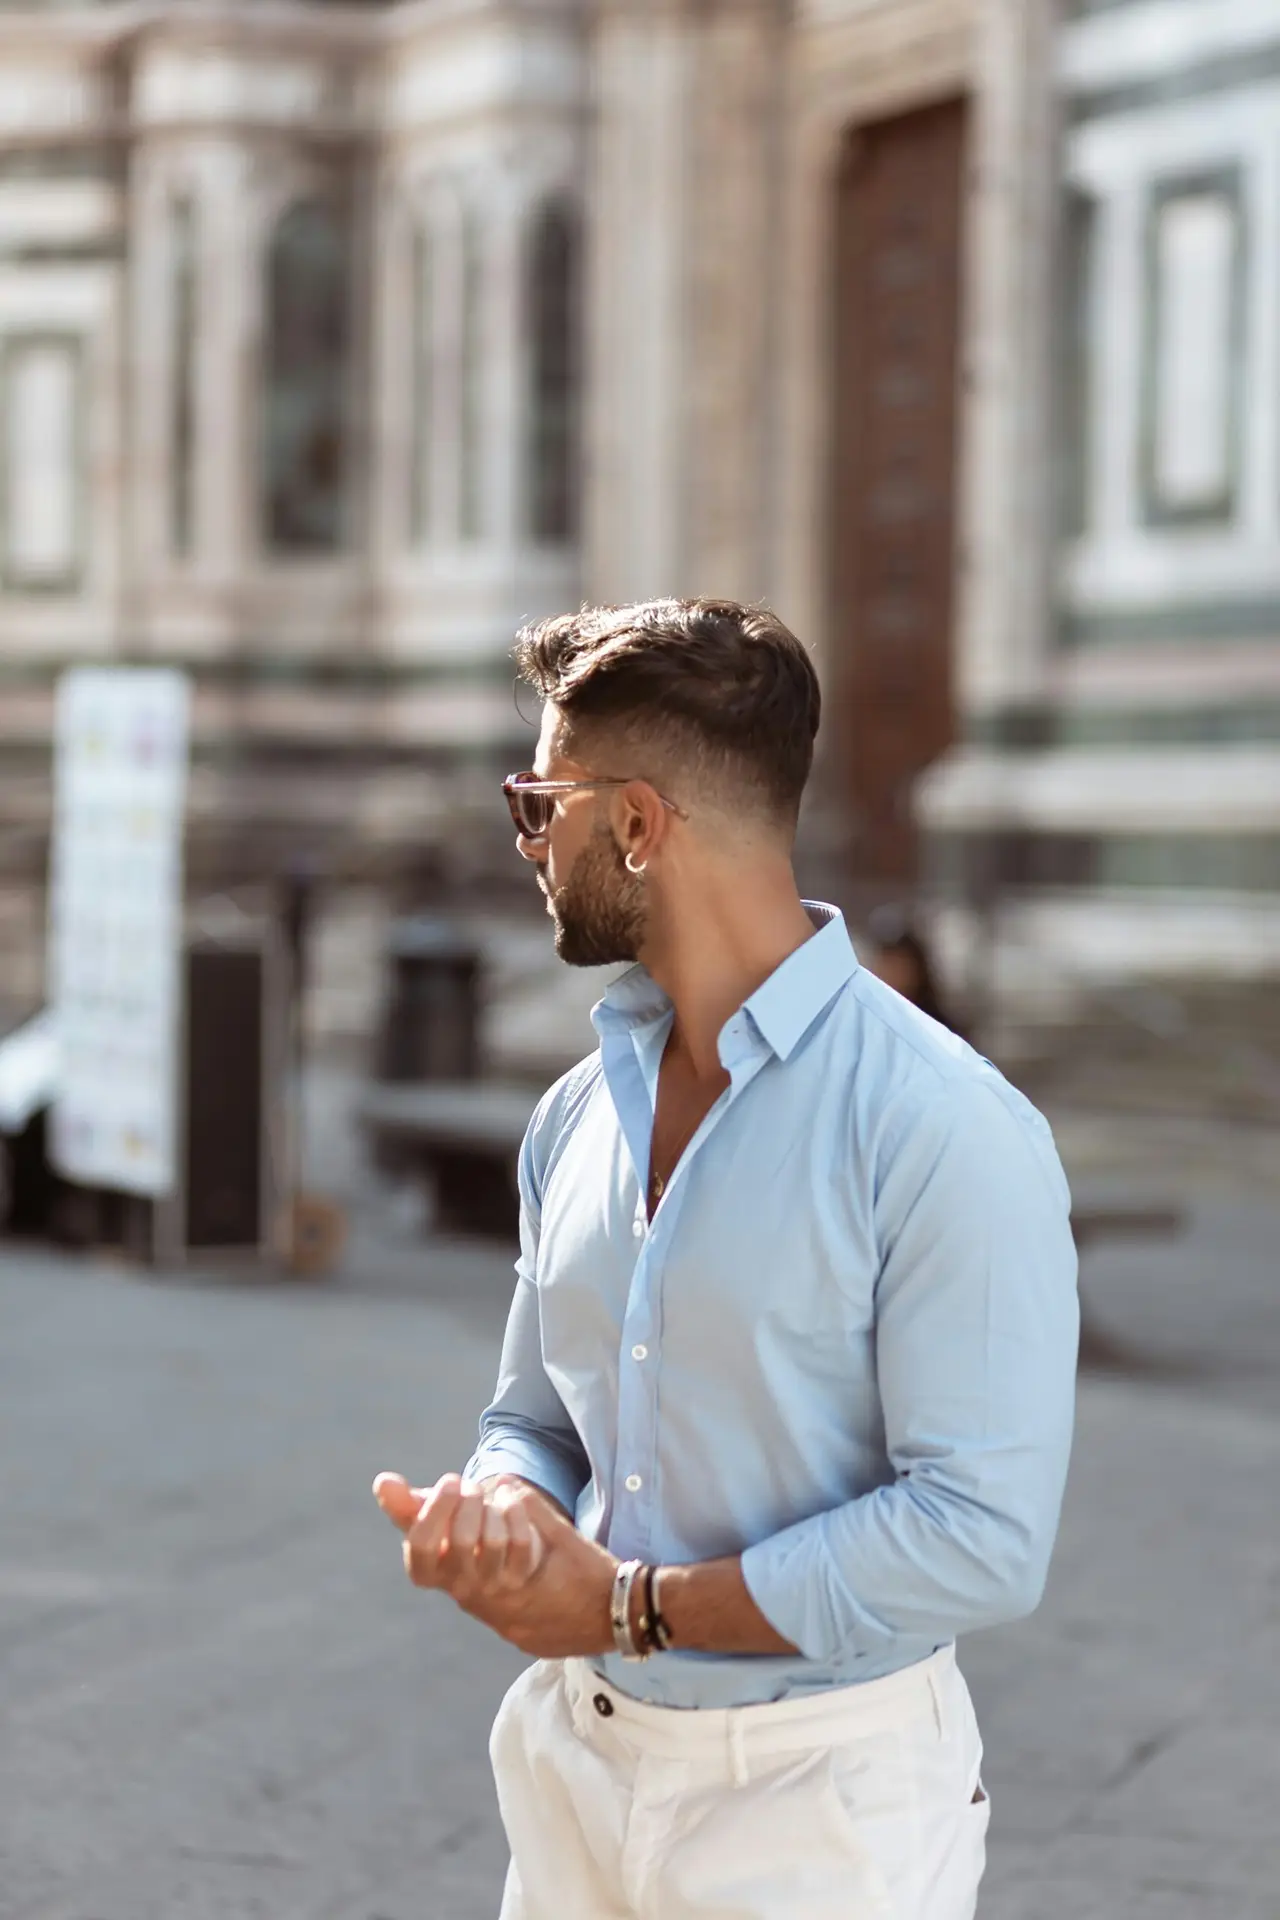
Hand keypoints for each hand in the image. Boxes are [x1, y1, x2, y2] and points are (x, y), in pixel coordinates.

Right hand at [373, 1471, 542, 1600]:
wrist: (491, 1558)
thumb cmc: (448, 1532)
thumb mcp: (424, 1518)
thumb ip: (402, 1504)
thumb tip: (382, 1482)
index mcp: (424, 1570)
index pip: (422, 1546)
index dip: (436, 1508)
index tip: (449, 1481)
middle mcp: (457, 1584)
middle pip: (464, 1539)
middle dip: (470, 1499)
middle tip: (470, 1486)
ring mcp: (489, 1584)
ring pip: (494, 1540)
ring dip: (493, 1507)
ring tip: (487, 1498)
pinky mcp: (518, 1576)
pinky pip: (521, 1541)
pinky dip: (515, 1510)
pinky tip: (508, 1497)